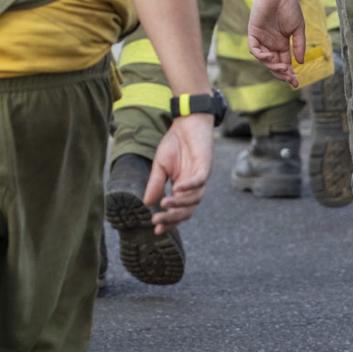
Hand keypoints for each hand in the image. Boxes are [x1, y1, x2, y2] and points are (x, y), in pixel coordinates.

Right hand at [144, 113, 213, 232]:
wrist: (187, 122)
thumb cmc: (175, 143)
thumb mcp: (160, 166)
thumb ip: (155, 184)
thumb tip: (147, 203)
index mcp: (182, 188)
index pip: (178, 211)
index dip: (168, 221)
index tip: (155, 229)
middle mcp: (193, 187)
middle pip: (188, 210)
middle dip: (173, 217)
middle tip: (158, 220)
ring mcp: (200, 177)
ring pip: (195, 199)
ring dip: (180, 204)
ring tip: (165, 204)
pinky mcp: (205, 165)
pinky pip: (200, 180)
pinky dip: (189, 186)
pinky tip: (177, 189)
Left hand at [246, 0, 305, 84]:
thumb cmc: (289, 7)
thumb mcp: (298, 28)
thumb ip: (298, 45)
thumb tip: (300, 62)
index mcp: (282, 44)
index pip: (284, 63)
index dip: (289, 74)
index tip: (296, 83)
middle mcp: (271, 44)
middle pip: (274, 65)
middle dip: (281, 74)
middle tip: (290, 79)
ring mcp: (262, 39)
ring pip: (264, 60)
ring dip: (273, 66)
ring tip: (283, 68)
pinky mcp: (253, 33)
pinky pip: (254, 49)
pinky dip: (260, 55)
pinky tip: (269, 58)